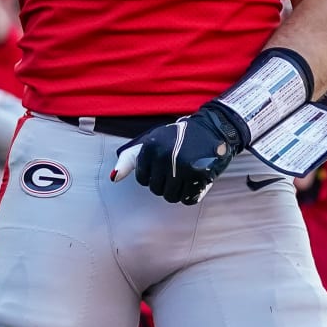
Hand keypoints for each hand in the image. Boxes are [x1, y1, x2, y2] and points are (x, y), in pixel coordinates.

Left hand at [111, 103, 245, 204]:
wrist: (212, 127)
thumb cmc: (178, 137)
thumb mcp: (153, 140)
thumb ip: (131, 159)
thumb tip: (113, 178)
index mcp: (150, 147)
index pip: (143, 179)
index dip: (153, 175)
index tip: (163, 165)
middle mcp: (164, 157)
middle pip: (156, 190)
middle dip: (165, 184)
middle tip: (176, 169)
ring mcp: (182, 166)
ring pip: (172, 197)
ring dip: (178, 191)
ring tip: (185, 175)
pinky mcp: (199, 175)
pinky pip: (189, 199)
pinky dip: (192, 195)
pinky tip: (195, 181)